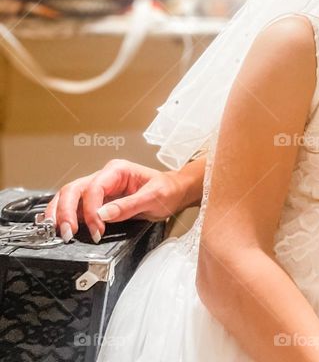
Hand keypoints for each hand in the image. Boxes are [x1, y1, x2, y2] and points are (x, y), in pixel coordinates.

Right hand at [43, 159, 188, 242]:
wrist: (175, 193)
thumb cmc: (168, 190)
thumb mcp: (154, 197)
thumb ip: (129, 206)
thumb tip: (103, 215)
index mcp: (118, 170)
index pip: (94, 187)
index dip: (91, 210)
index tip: (96, 228)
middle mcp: (105, 177)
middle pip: (74, 189)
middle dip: (66, 211)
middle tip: (68, 232)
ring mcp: (99, 189)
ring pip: (69, 196)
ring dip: (60, 213)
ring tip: (59, 232)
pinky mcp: (98, 202)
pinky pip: (76, 207)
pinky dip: (66, 217)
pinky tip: (64, 228)